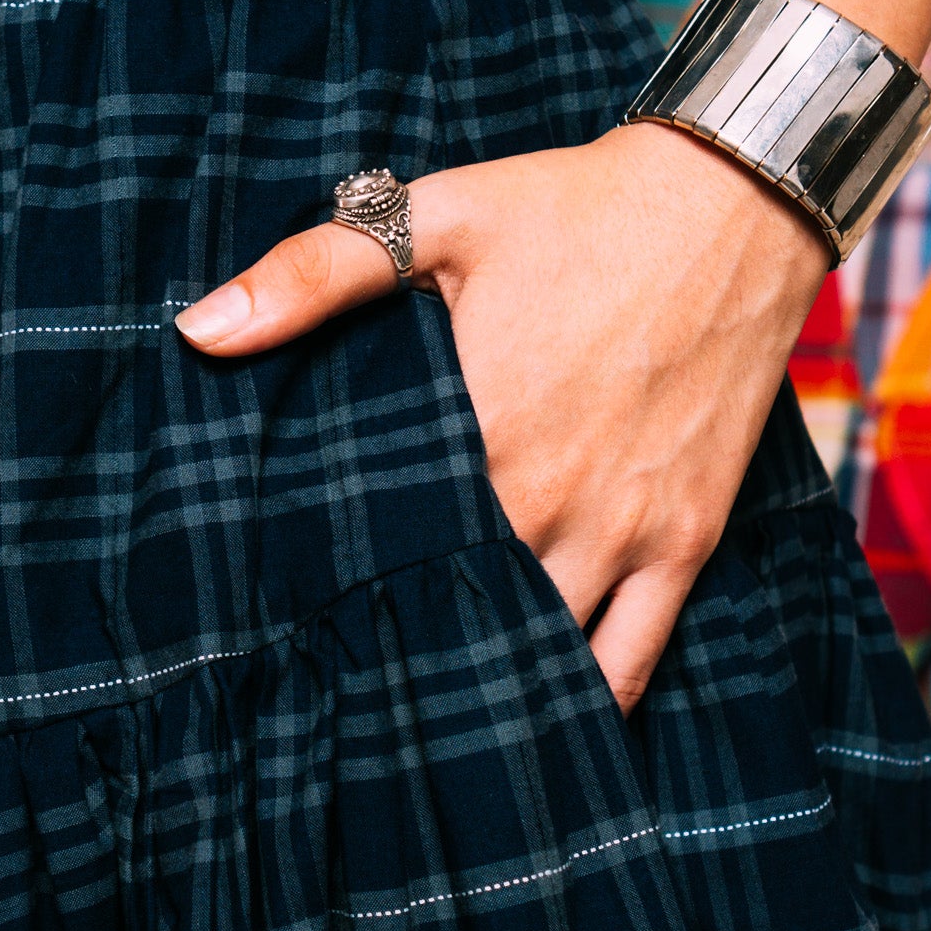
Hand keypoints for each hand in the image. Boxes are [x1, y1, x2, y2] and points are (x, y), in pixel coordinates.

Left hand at [175, 124, 830, 711]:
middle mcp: (547, 497)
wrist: (732, 205)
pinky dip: (590, 700)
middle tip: (343, 687)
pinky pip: (636, 657)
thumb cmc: (573, 208)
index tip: (290, 618)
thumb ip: (314, 273)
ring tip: (424, 718)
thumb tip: (198, 328)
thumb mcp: (435, 216)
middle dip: (398, 650)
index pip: (379, 547)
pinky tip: (545, 725)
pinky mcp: (686, 540)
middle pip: (453, 614)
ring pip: (542, 655)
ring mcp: (623, 529)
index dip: (330, 591)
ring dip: (486, 682)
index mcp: (477, 427)